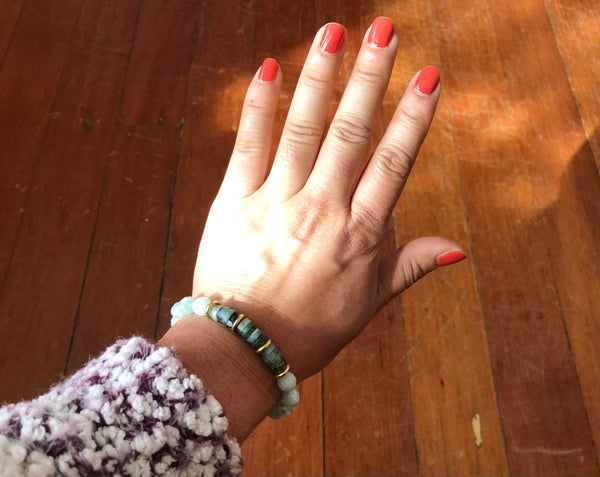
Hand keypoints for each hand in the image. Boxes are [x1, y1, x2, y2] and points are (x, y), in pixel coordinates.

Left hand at [192, 18, 464, 381]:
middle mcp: (321, 210)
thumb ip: (409, 267)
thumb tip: (457, 248)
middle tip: (385, 30)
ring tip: (334, 33)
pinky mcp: (233, 202)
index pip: (393, 163)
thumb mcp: (368, 303)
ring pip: (302, 129)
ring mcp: (276, 202)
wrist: (244, 349)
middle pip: (351, 134)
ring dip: (320, 78)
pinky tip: (269, 70)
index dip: (413, 117)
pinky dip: (259, 108)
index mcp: (359, 235)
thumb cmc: (310, 328)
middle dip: (371, 78)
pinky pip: (248, 147)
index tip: (429, 76)